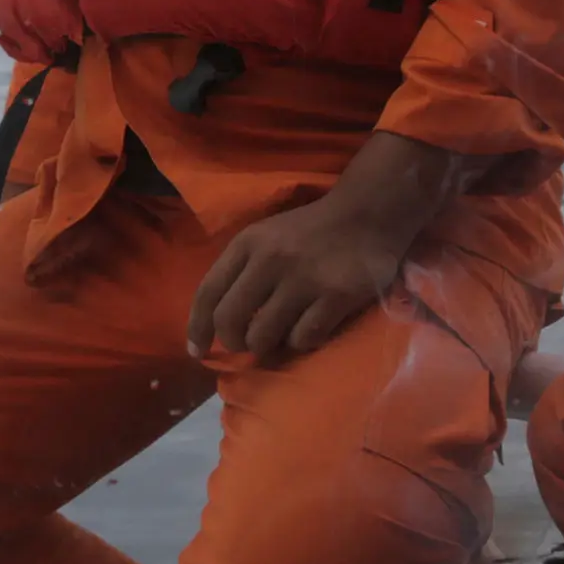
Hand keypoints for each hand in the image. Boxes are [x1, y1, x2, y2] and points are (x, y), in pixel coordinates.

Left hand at [188, 131, 462, 364]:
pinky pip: (303, 338)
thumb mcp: (266, 237)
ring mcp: (304, 279)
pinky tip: (311, 327)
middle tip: (246, 344)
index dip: (197, 327)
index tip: (196, 350)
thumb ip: (241, 271)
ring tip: (282, 333)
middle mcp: (270, 260)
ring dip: (269, 344)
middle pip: (230, 321)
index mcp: (248, 243)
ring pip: (263, 336)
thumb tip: (219, 323)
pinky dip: (301, 341)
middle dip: (233, 342)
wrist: (367, 213)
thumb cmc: (310, 231)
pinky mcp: (335, 296)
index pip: (208, 292)